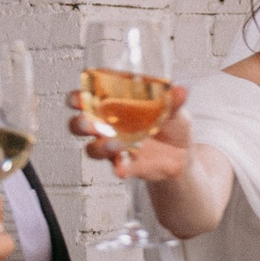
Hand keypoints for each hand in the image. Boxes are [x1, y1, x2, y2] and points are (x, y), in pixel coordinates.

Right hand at [71, 84, 191, 182]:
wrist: (183, 154)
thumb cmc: (170, 124)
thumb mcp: (174, 110)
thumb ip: (174, 101)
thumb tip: (181, 90)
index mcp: (113, 106)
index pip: (85, 99)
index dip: (76, 98)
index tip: (78, 97)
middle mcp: (108, 127)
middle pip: (80, 125)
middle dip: (79, 124)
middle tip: (88, 123)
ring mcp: (115, 148)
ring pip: (93, 149)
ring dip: (100, 148)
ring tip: (116, 145)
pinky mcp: (127, 165)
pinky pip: (117, 168)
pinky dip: (119, 169)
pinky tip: (122, 170)